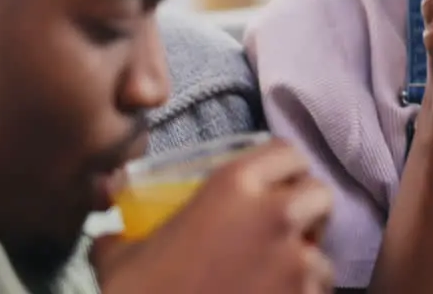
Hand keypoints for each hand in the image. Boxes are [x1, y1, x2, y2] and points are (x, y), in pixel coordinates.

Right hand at [93, 139, 333, 293]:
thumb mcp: (121, 258)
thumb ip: (122, 237)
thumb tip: (109, 237)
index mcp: (233, 186)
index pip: (286, 153)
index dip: (283, 170)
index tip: (272, 186)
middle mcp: (274, 214)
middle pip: (319, 194)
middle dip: (306, 212)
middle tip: (281, 231)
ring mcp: (296, 261)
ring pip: (323, 250)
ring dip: (305, 262)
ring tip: (275, 280)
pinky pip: (318, 291)